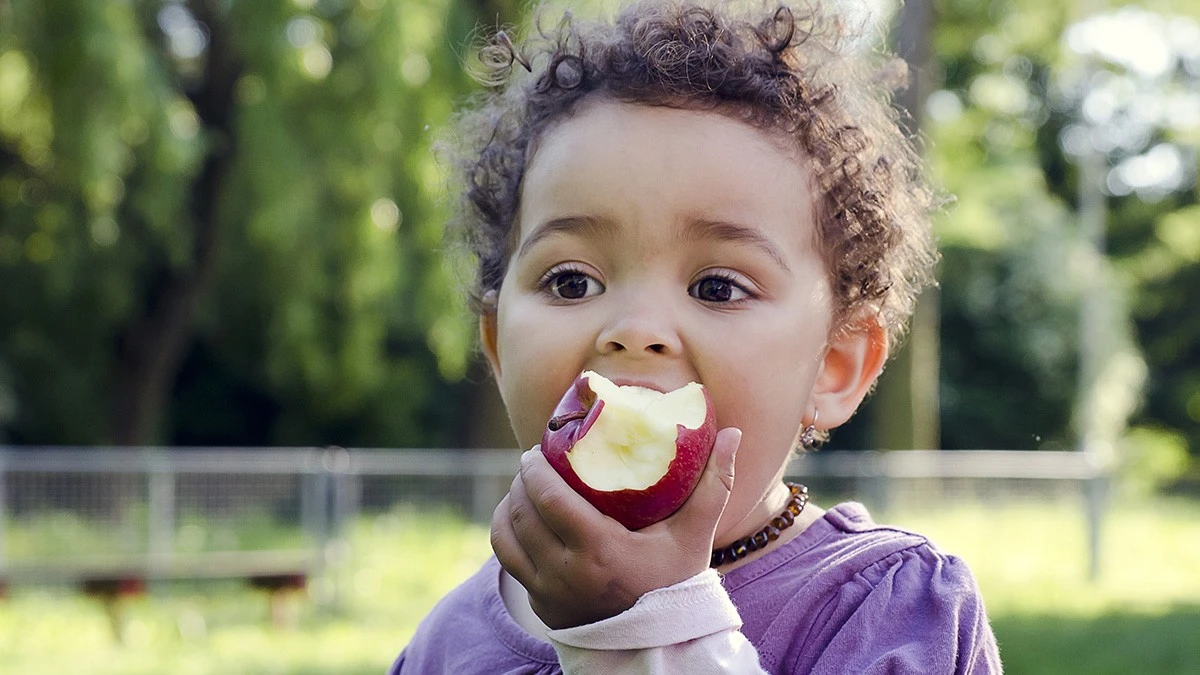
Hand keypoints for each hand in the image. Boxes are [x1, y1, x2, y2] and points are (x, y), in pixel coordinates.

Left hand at [490, 427, 739, 629]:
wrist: (660, 644)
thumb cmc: (677, 583)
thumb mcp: (695, 534)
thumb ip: (715, 484)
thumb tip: (733, 433)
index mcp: (599, 551)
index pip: (549, 499)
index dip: (534, 470)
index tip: (535, 450)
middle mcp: (566, 573)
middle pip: (523, 514)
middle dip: (520, 482)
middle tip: (530, 463)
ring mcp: (548, 593)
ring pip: (507, 538)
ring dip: (508, 506)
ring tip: (521, 488)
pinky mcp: (540, 605)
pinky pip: (508, 562)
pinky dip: (506, 534)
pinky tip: (517, 519)